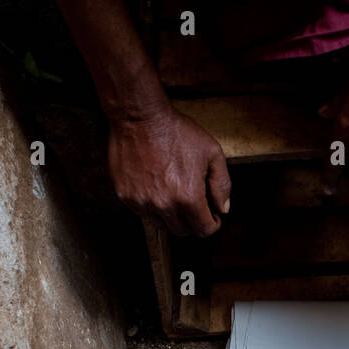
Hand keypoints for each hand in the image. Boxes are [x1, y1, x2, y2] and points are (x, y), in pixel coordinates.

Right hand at [108, 108, 230, 236]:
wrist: (140, 118)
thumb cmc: (176, 131)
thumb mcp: (212, 153)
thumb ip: (222, 184)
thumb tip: (223, 208)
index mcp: (188, 197)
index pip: (203, 230)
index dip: (211, 224)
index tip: (212, 217)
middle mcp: (164, 205)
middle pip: (182, 231)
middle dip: (192, 221)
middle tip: (195, 207)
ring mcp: (142, 202)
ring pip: (161, 224)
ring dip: (171, 216)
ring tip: (175, 195)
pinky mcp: (125, 196)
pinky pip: (143, 212)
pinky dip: (152, 206)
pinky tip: (157, 188)